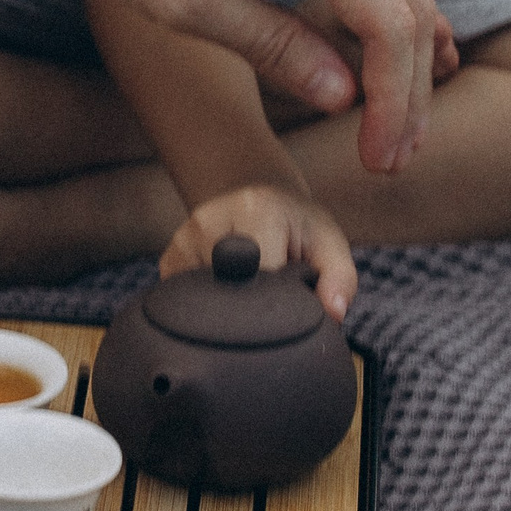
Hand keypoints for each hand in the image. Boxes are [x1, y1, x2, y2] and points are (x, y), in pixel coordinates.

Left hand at [34, 0, 432, 175]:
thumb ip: (273, 47)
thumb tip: (346, 97)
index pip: (389, 23)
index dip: (391, 102)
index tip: (376, 162)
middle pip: (409, 4)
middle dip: (407, 89)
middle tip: (391, 160)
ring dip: (402, 55)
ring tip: (394, 127)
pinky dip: (386, 13)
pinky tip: (400, 59)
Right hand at [161, 182, 356, 319]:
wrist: (260, 196)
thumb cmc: (298, 226)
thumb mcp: (329, 243)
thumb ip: (340, 279)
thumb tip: (333, 314)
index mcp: (254, 211)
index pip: (262, 278)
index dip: (278, 303)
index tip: (288, 307)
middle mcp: (209, 220)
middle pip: (228, 292)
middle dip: (251, 309)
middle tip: (269, 302)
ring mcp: (183, 239)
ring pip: (206, 301)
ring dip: (230, 307)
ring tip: (250, 290)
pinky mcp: (170, 257)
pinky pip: (186, 301)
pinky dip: (208, 305)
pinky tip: (228, 291)